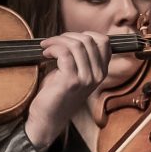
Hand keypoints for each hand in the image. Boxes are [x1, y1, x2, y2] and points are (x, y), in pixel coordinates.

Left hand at [23, 30, 111, 149]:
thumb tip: (73, 36)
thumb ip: (80, 57)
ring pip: (76, 45)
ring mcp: (86, 79)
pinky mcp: (71, 81)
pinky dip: (52, 48)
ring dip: (57, 41)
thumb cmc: (58, 93)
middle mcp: (97, 75)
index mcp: (101, 72)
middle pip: (88, 40)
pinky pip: (64, 53)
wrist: (48, 117)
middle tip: (53, 42)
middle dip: (67, 36)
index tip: (69, 38)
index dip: (85, 34)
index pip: (104, 42)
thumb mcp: (74, 73)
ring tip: (47, 47)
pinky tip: (46, 53)